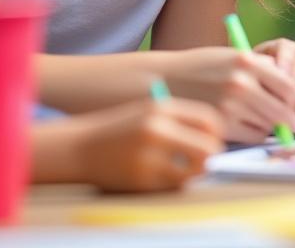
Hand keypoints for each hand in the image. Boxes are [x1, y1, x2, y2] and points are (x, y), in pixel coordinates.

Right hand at [70, 98, 222, 192]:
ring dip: (193, 173)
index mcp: (161, 108)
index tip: (212, 141)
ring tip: (182, 170)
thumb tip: (214, 141)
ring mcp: (147, 155)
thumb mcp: (149, 112)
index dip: (216, 134)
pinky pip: (173, 185)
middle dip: (210, 157)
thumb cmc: (120, 130)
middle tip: (203, 161)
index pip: (208, 120)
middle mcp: (156, 129)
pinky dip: (173, 183)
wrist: (78, 147)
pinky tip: (161, 176)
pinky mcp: (140, 179)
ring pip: (193, 171)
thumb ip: (180, 121)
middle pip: (207, 148)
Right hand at [159, 45, 294, 142]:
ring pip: (268, 124)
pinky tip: (247, 128)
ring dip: (270, 126)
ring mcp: (230, 104)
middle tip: (294, 125)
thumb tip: (292, 92)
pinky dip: (254, 134)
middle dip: (289, 119)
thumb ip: (260, 70)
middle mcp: (241, 82)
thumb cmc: (200, 68)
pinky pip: (252, 135)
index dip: (294, 99)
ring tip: (264, 122)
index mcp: (247, 61)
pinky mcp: (221, 124)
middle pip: (282, 108)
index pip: (287, 86)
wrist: (162, 78)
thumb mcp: (231, 57)